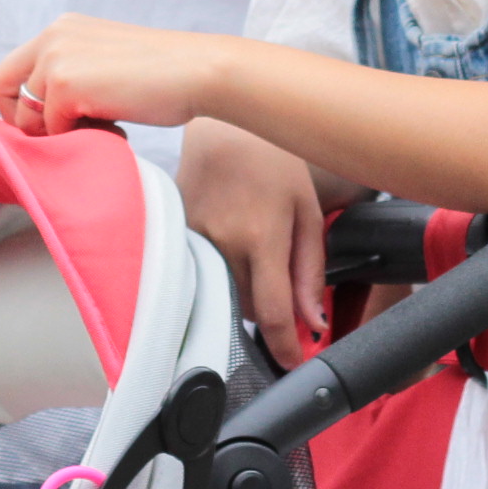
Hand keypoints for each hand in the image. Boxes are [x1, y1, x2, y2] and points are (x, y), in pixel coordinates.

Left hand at [0, 15, 228, 135]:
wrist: (198, 71)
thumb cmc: (163, 75)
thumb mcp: (103, 63)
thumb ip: (71, 76)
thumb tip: (43, 120)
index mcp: (61, 29)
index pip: (7, 73)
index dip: (18, 107)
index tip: (49, 127)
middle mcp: (52, 36)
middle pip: (2, 91)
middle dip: (30, 123)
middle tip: (73, 133)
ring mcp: (56, 58)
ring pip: (28, 117)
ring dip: (61, 133)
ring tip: (105, 128)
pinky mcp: (65, 83)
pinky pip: (53, 130)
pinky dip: (81, 139)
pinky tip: (117, 128)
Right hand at [181, 119, 331, 366]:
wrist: (222, 125)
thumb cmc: (273, 162)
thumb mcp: (307, 211)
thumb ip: (310, 271)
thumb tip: (313, 323)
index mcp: (261, 237)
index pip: (273, 314)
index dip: (286, 348)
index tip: (294, 363)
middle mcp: (222, 243)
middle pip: (247, 309)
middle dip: (268, 309)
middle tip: (280, 282)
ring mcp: (192, 240)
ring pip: (221, 294)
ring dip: (242, 291)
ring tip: (252, 251)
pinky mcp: (174, 235)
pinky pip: (199, 273)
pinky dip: (217, 272)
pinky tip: (227, 244)